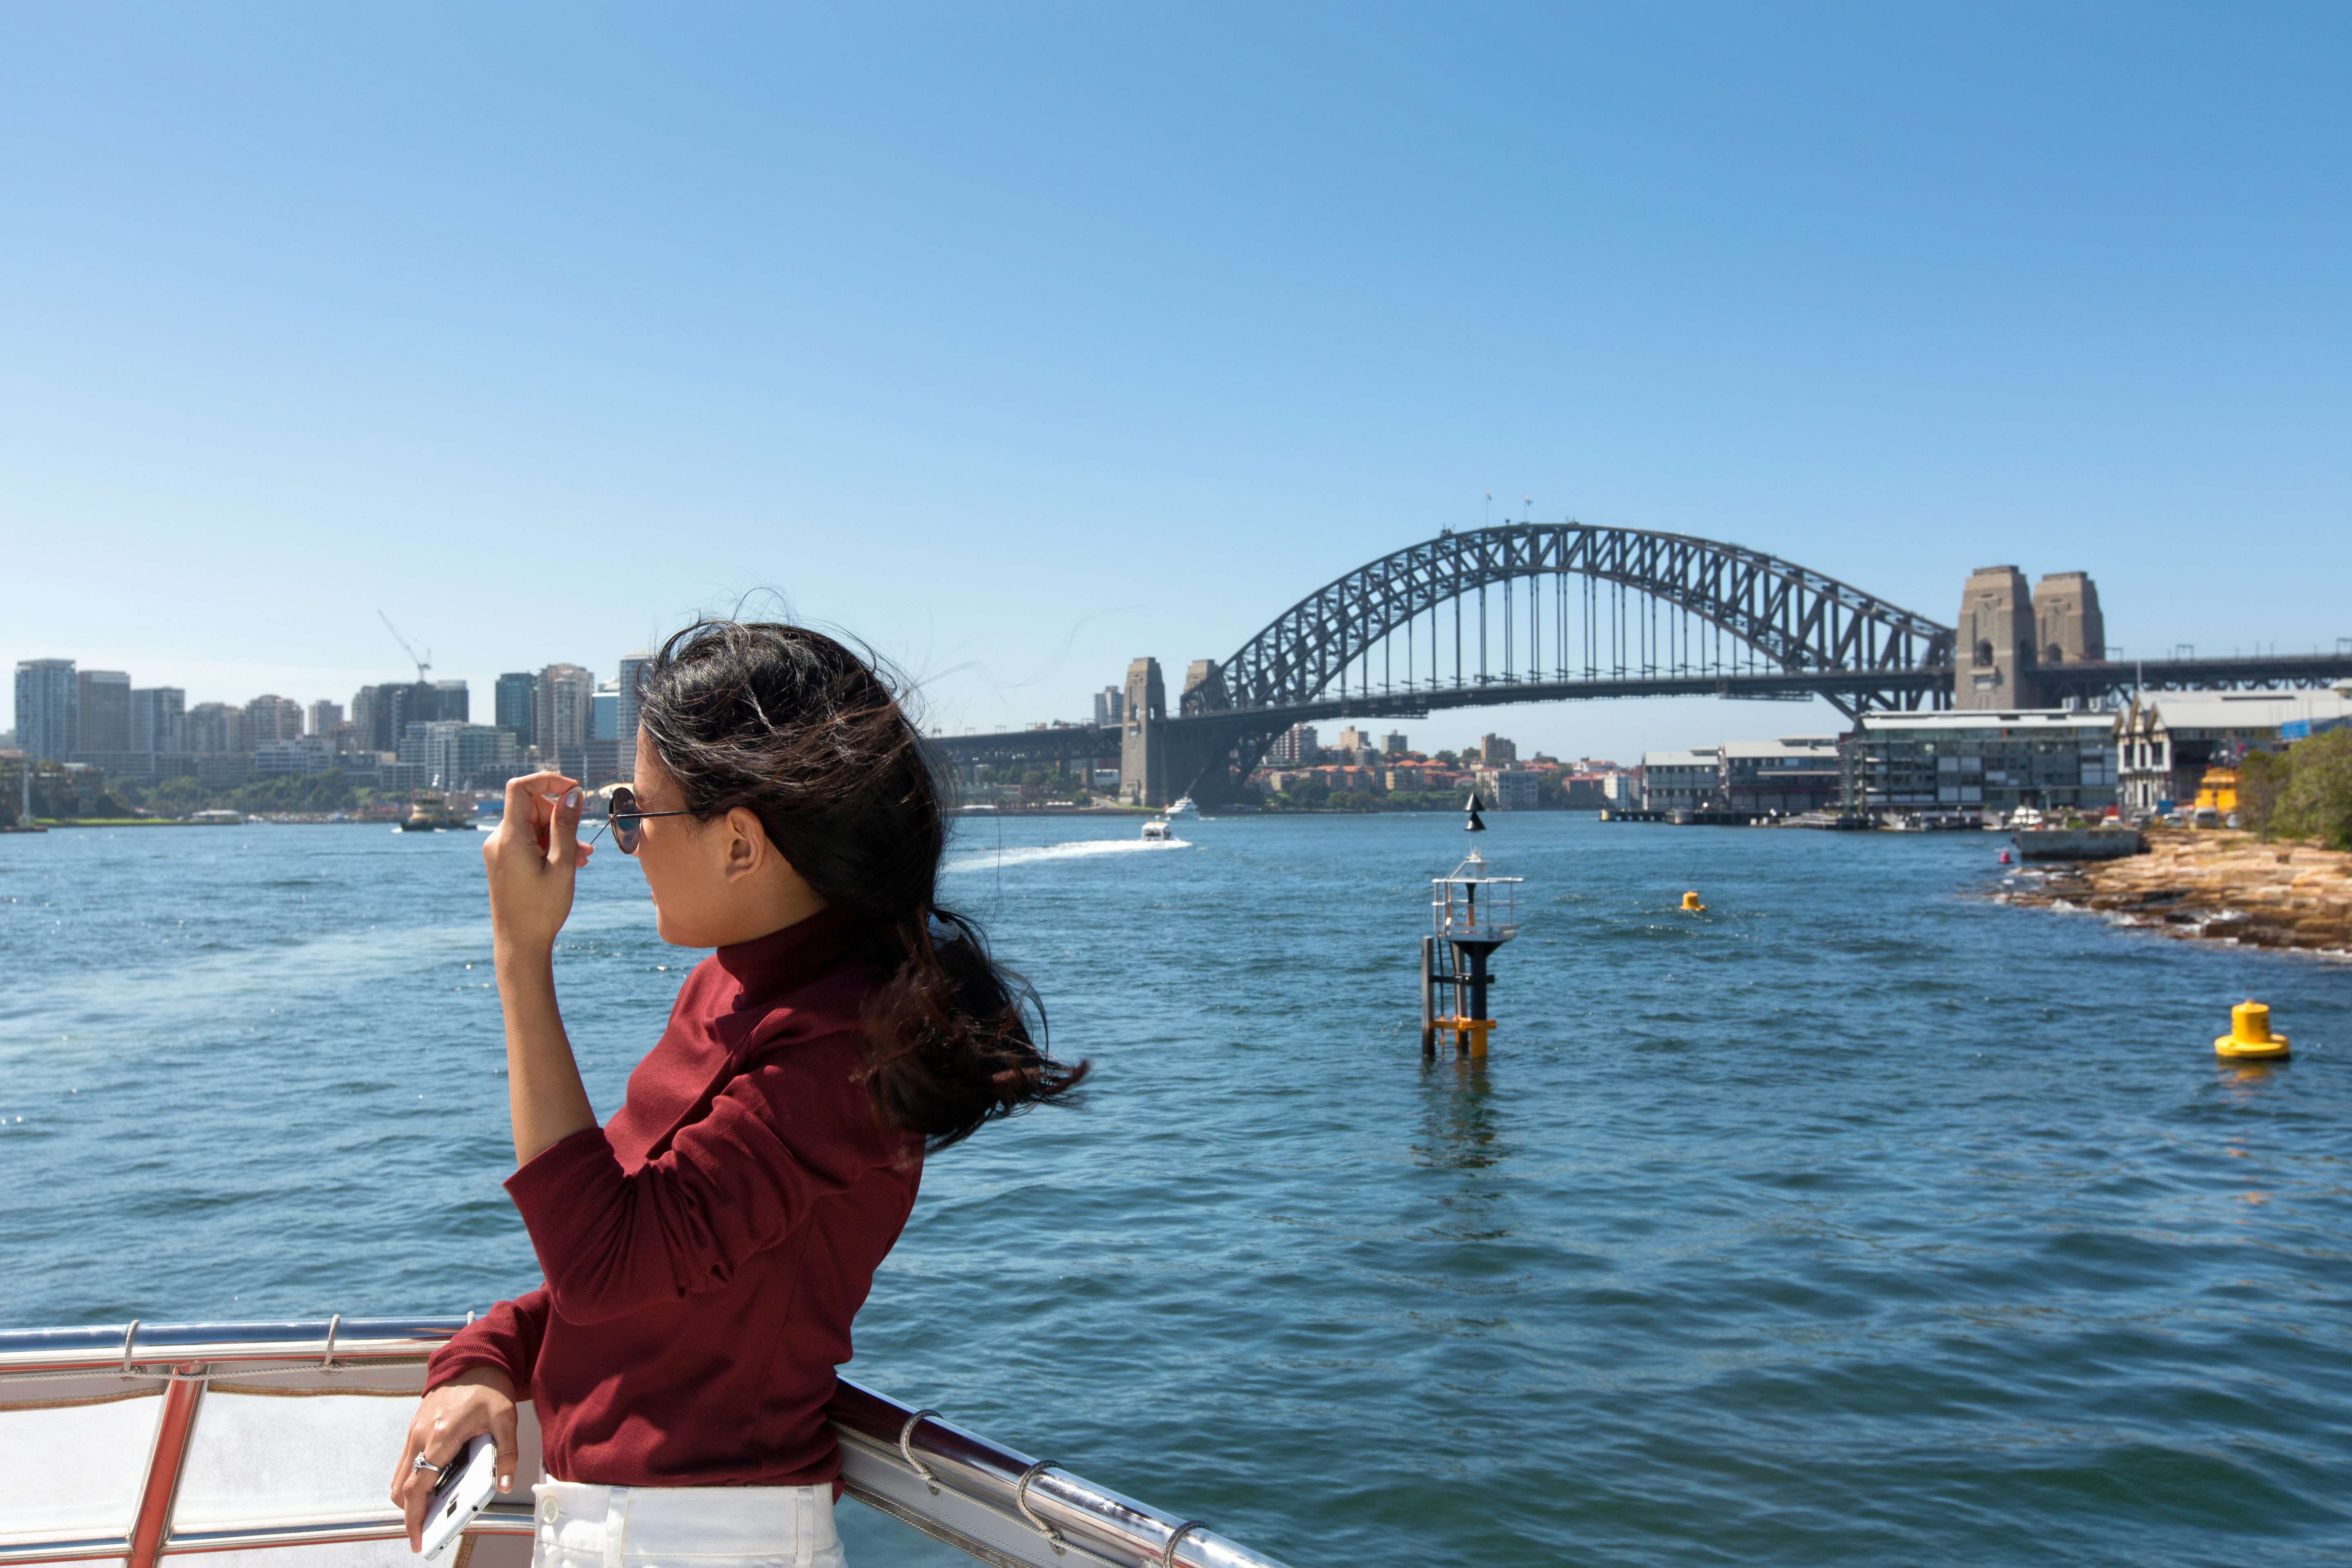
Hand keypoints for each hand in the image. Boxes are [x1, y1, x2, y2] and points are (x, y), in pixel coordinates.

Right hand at [389, 1367, 519, 1550]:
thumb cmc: (489, 1388)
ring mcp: (414, 1432)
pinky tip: (433, 1485)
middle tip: (426, 1529)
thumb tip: (505, 1484)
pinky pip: (405, 1462)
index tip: (418, 1538)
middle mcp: (421, 1435)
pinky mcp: (414, 1429)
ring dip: (410, 1496)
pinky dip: (413, 1479)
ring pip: (400, 1476)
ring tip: (430, 1511)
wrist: (473, 1359)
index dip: (414, 1516)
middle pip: (402, 1487)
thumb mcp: (506, 1419)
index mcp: (441, 1436)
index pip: (419, 1486)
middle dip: (410, 1512)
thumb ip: (506, 1454)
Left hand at [485, 772, 590, 954]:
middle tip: (584, 841)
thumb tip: (573, 794)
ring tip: (582, 859)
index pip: (520, 788)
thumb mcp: (562, 865)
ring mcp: (499, 851)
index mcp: (509, 837)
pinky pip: (528, 841)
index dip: (548, 780)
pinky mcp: (503, 862)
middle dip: (560, 817)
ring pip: (532, 826)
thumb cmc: (541, 908)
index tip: (574, 790)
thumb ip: (566, 826)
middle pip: (530, 807)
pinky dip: (548, 846)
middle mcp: (498, 840)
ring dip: (558, 835)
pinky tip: (569, 863)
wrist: (519, 944)